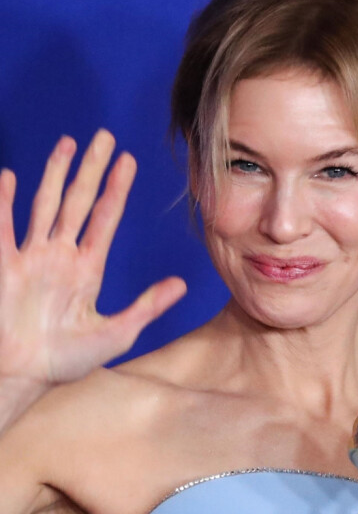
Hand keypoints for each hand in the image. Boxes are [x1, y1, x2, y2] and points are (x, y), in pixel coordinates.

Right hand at [0, 130, 186, 386]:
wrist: (20, 377)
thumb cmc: (65, 360)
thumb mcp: (116, 333)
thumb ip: (147, 306)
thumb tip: (182, 286)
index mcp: (87, 267)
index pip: (106, 217)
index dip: (117, 188)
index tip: (128, 160)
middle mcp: (61, 254)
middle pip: (79, 201)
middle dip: (91, 168)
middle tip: (104, 136)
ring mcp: (30, 256)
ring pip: (45, 204)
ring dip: (55, 173)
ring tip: (68, 144)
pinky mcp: (1, 266)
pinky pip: (2, 228)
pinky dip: (3, 203)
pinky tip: (9, 177)